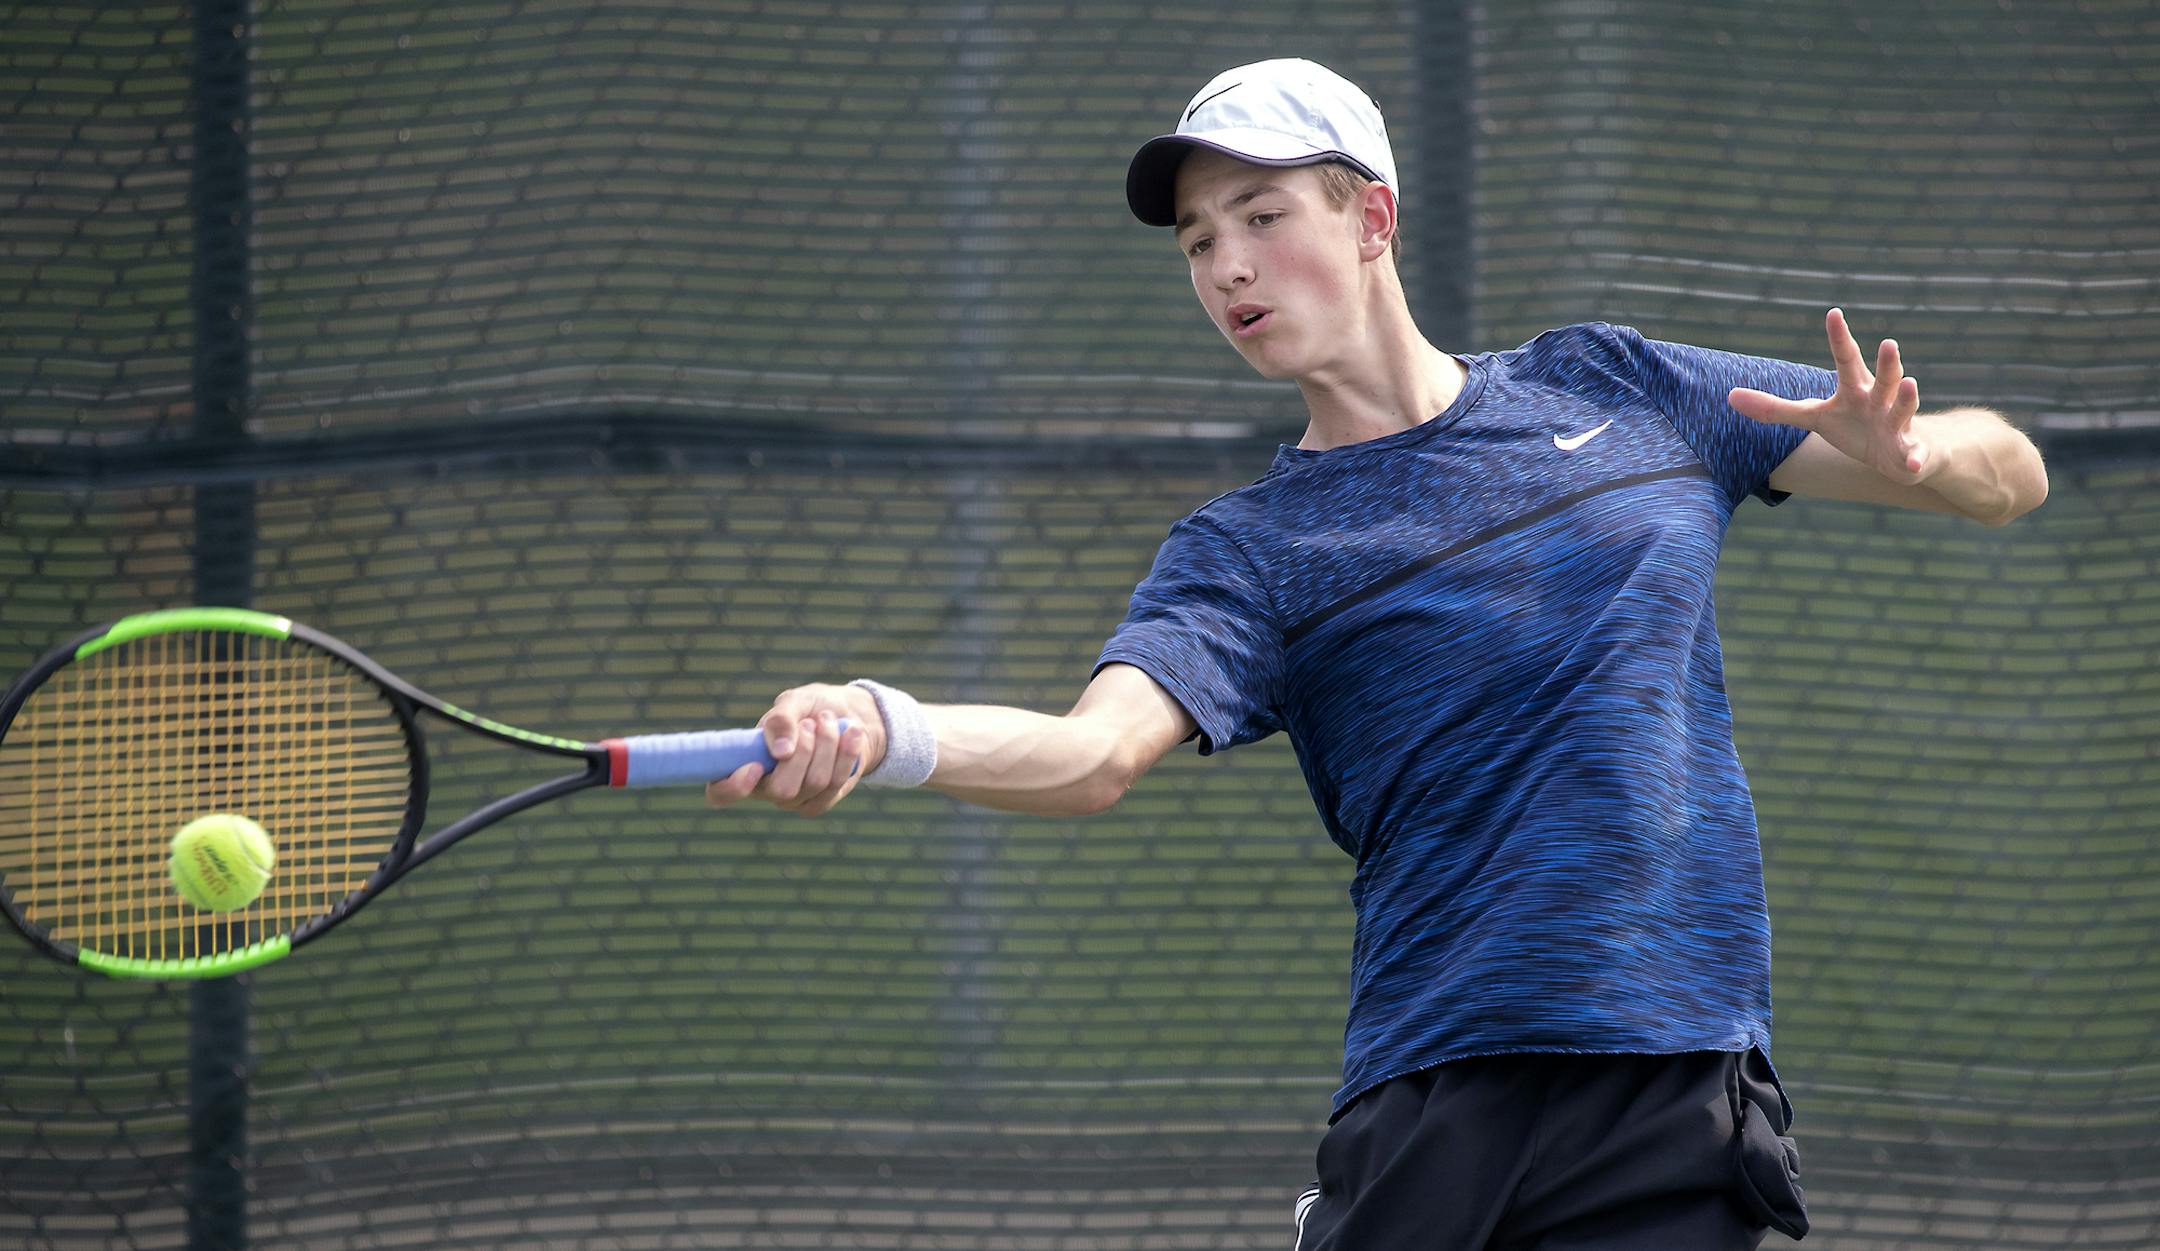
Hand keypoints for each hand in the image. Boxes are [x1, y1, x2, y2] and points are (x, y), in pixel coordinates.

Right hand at [704, 683, 883, 816]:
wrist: (844, 716)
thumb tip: (780, 752)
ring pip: (814, 782)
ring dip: (827, 745)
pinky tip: (851, 733)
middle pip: (781, 789)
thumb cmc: (808, 709)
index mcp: (742, 764)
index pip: (720, 793)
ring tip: (829, 721)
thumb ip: (780, 720)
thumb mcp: (792, 703)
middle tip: (810, 723)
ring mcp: (793, 800)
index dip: (733, 787)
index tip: (756, 765)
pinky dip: (846, 754)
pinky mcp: (821, 801)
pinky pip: (836, 784)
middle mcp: (764, 789)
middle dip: (803, 751)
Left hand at [1727, 308, 1933, 484]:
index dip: (1839, 338)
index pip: (1846, 359)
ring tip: (1908, 383)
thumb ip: (1774, 408)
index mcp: (1855, 389)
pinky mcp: (1910, 452)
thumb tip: (1729, 396)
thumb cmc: (1854, 427)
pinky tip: (1912, 462)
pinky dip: (1913, 458)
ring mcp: (1898, 425)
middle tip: (1888, 343)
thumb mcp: (1813, 417)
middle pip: (1883, 378)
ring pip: (1904, 408)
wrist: (1898, 453)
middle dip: (1886, 363)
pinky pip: (1913, 455)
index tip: (1833, 313)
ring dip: (1906, 398)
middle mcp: (1879, 401)